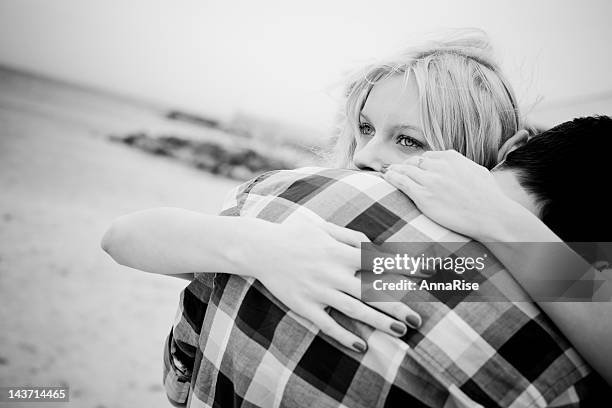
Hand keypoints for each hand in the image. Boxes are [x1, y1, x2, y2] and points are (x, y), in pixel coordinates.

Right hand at [241, 217, 423, 352]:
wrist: (260, 248)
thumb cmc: (295, 233)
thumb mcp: (324, 226)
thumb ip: (351, 236)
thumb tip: (375, 247)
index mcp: (340, 252)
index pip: (379, 262)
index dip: (405, 268)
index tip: (428, 275)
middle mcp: (332, 272)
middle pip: (371, 291)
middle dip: (397, 305)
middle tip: (417, 319)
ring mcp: (318, 291)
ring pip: (354, 310)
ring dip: (379, 322)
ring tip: (400, 331)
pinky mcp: (304, 305)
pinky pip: (326, 324)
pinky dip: (343, 336)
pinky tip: (361, 345)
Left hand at [383, 150, 520, 241]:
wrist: (491, 215)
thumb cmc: (489, 198)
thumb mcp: (477, 171)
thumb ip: (462, 165)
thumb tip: (457, 165)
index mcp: (451, 157)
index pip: (428, 156)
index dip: (419, 163)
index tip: (413, 168)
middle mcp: (439, 165)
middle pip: (414, 162)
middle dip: (406, 166)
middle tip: (398, 170)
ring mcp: (430, 180)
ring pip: (405, 170)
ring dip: (395, 170)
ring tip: (388, 172)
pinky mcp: (423, 195)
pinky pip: (401, 182)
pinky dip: (392, 178)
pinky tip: (387, 177)